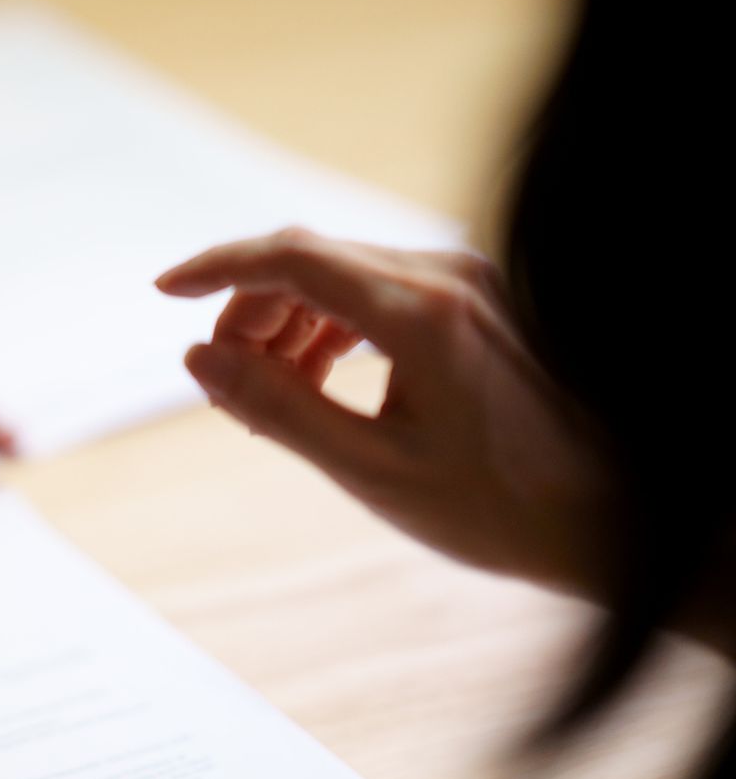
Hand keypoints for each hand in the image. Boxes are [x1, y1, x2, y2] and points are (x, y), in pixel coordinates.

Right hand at [155, 227, 609, 596]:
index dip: (217, 268)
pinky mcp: (480, 301)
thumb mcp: (371, 470)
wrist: (615, 522)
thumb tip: (199, 358)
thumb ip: (276, 408)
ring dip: (288, 323)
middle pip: (311, 260)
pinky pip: (380, 290)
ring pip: (343, 274)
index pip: (292, 256)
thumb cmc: (503, 508)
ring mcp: (469, 283)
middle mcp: (448, 276)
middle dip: (249, 312)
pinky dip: (331, 326)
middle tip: (221, 385)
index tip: (164, 292)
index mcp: (422, 311)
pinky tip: (316, 381)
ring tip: (265, 396)